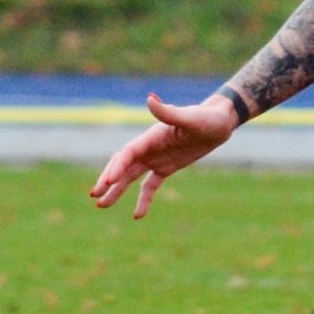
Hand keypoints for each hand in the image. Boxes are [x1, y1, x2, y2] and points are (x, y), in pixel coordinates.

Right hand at [90, 92, 241, 219]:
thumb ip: (168, 112)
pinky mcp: (166, 167)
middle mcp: (149, 147)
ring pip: (130, 177)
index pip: (128, 153)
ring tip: (102, 206)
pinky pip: (150, 186)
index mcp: (151, 136)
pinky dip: (143, 199)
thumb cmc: (207, 118)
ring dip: (116, 190)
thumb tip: (150, 98)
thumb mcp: (190, 118)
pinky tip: (137, 215)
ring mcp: (156, 158)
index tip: (109, 182)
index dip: (117, 167)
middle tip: (94, 195)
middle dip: (108, 180)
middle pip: (122, 165)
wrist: (219, 122)